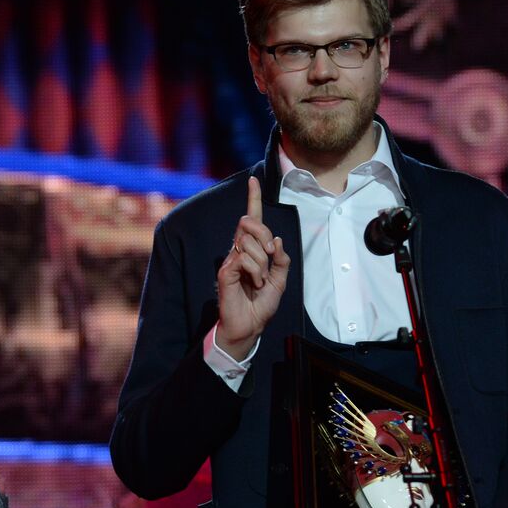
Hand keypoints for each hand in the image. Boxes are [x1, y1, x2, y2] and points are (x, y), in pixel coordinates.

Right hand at [215, 176, 289, 360]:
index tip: (253, 181)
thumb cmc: (262, 304)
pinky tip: (254, 284)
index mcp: (252, 250)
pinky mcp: (226, 270)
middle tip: (269, 259)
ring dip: (262, 265)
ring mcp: (231, 259)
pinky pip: (243, 258)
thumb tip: (277, 240)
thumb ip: (281, 260)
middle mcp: (239, 250)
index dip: (253, 200)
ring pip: (249, 242)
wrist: (250, 325)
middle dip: (264, 236)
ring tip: (260, 282)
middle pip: (250, 224)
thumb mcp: (280, 280)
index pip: (252, 220)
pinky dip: (256, 271)